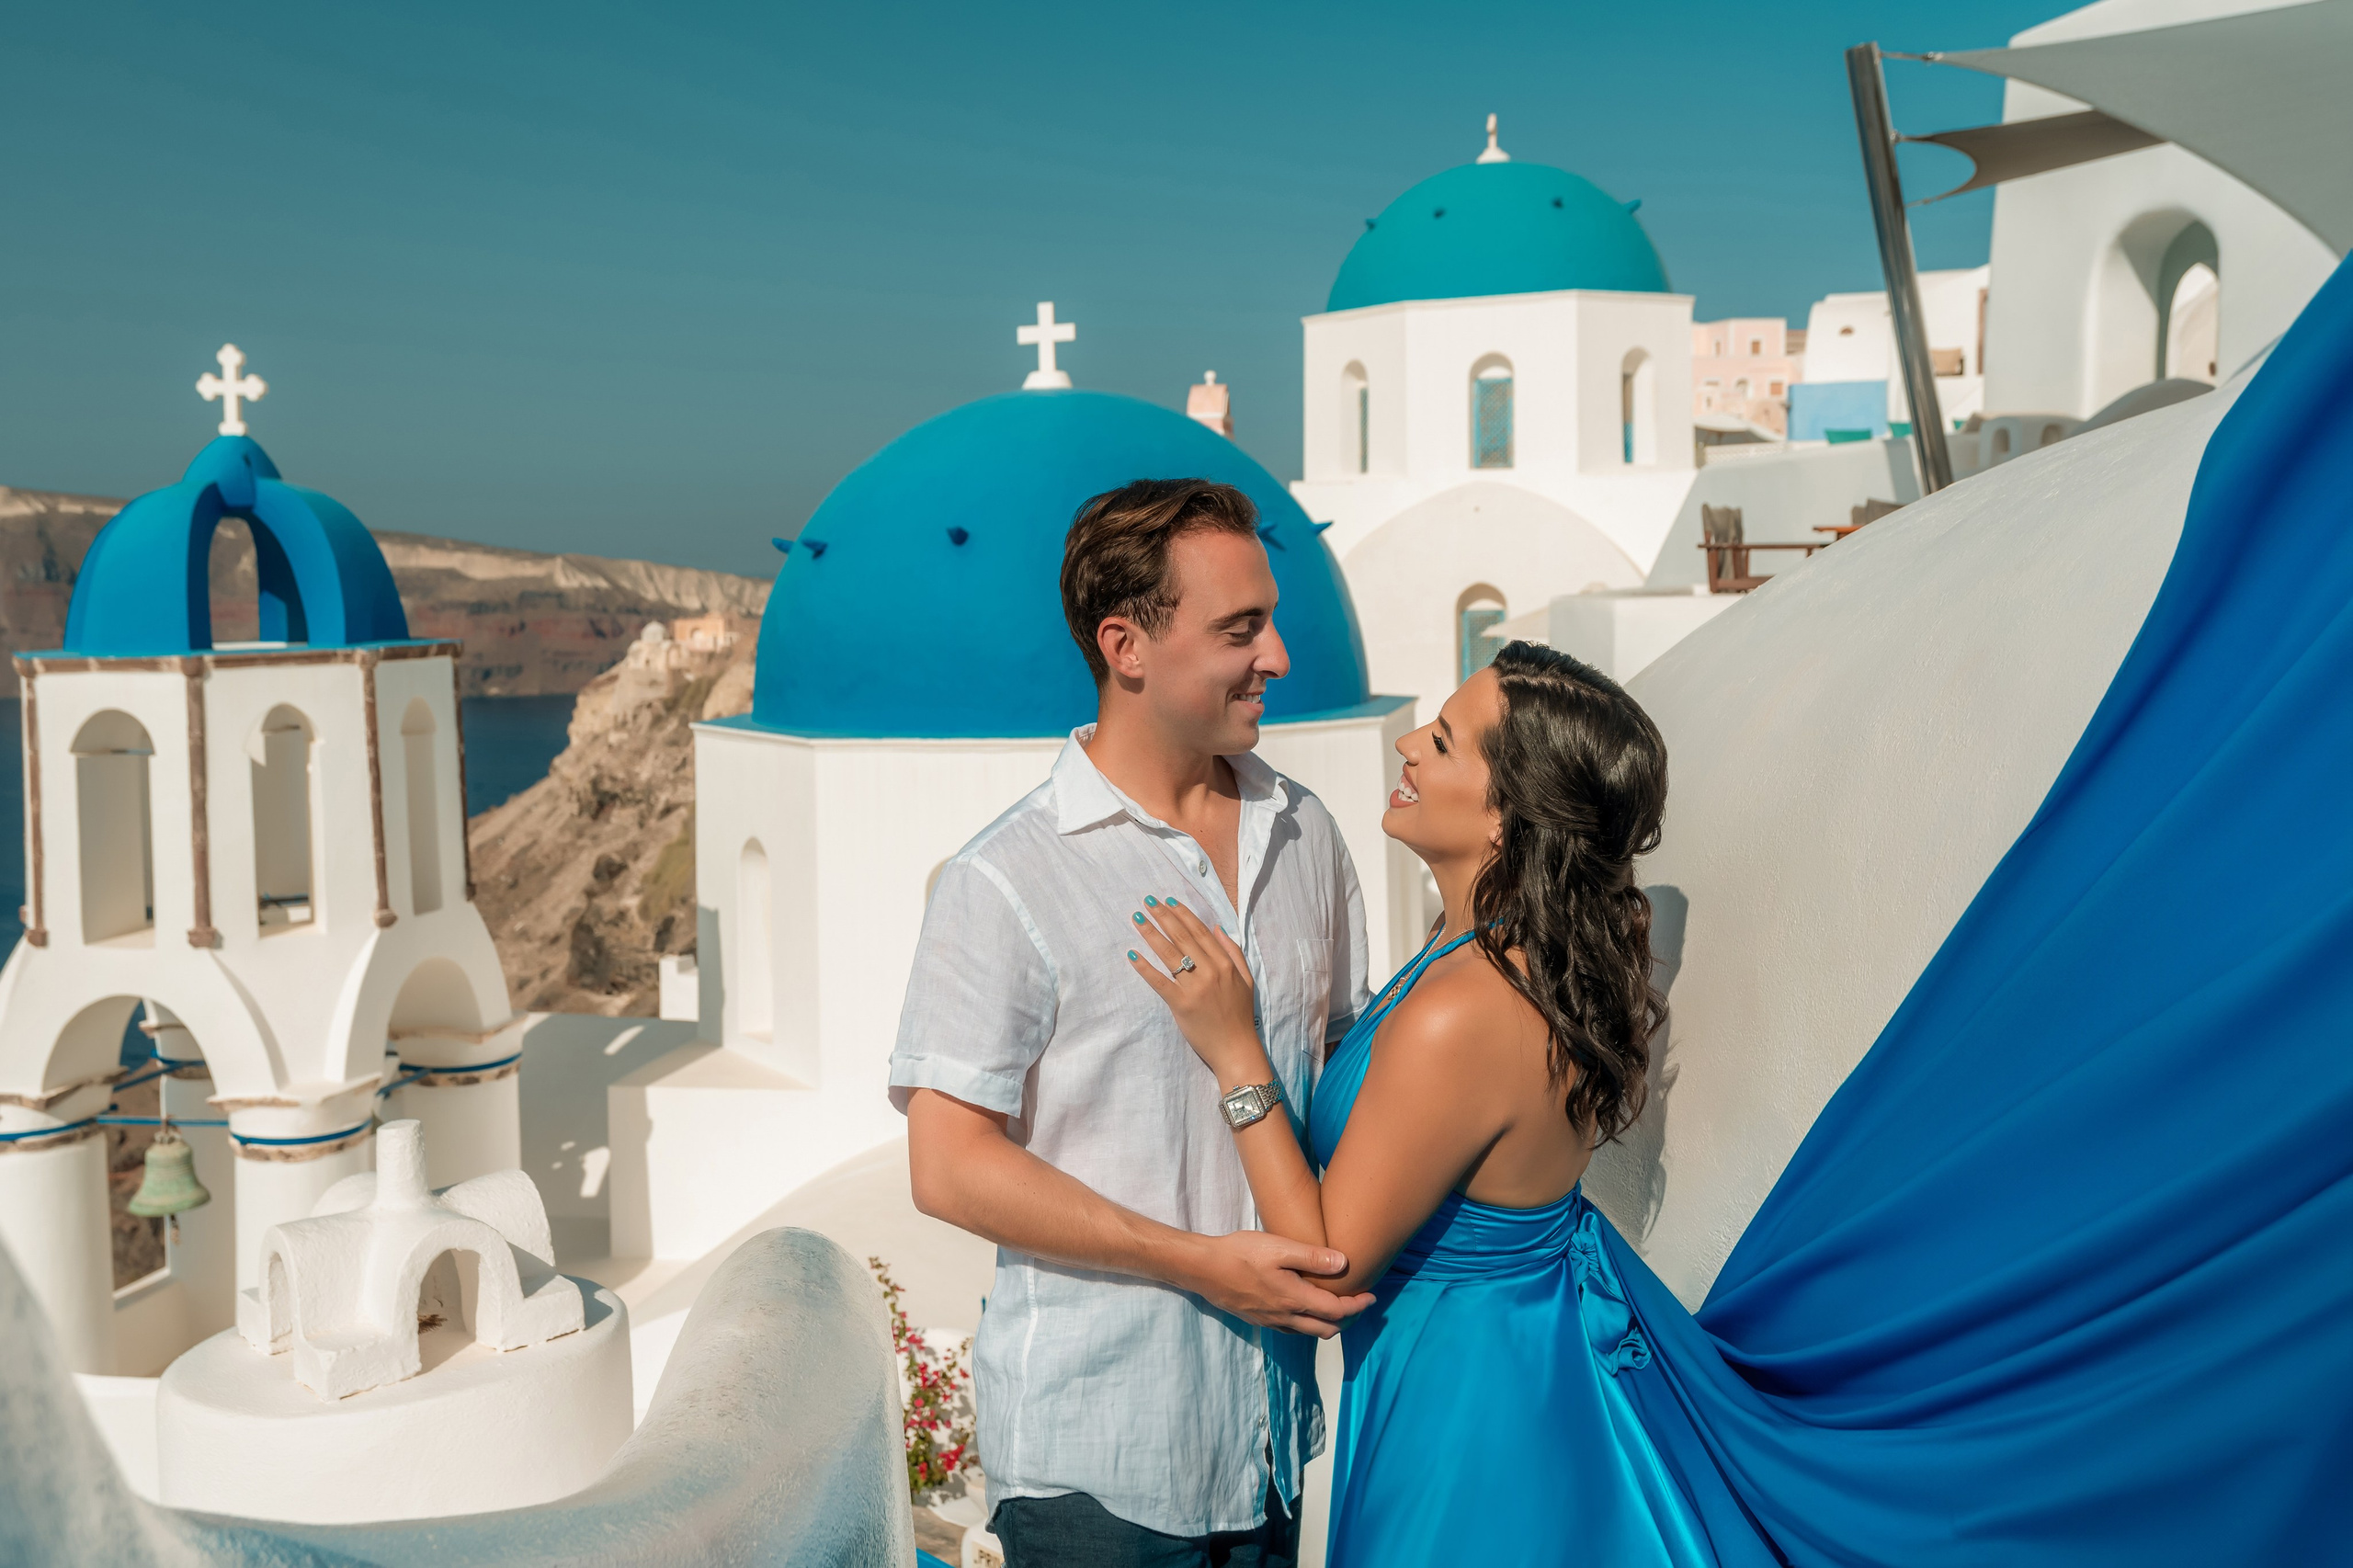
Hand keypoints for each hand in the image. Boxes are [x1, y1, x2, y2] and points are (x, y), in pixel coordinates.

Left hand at [1128, 897, 1264, 1083]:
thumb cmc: (1240, 1016)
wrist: (1236, 1049)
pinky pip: (1159, 981)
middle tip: (1147, 901)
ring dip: (1151, 934)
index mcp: (1225, 964)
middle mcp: (1210, 972)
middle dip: (1163, 917)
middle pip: (1182, 938)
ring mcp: (1194, 988)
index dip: (1183, 914)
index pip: (1200, 932)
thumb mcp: (1246, 980)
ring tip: (1137, 918)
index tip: (1168, 901)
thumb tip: (1217, 928)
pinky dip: (1144, 967)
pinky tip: (1132, 954)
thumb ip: (1233, 952)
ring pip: (1169, 954)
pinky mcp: (1180, 1005)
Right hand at [1175, 1229, 1374, 1336]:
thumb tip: (1344, 1263)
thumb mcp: (1278, 1248)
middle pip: (1327, 1329)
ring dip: (1328, 1324)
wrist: (1203, 1268)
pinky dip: (1307, 1324)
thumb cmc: (1240, 1253)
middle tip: (1359, 1303)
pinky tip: (1305, 1309)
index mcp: (1295, 1299)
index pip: (1337, 1311)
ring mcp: (1270, 1321)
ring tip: (1337, 1307)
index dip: (1358, 1306)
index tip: (1372, 1296)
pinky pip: (1291, 1330)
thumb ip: (1312, 1257)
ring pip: (1308, 1333)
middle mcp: (1285, 1316)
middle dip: (1348, 1319)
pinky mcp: (1258, 1319)